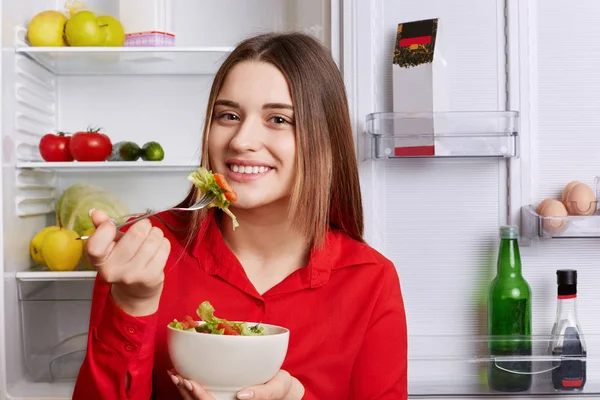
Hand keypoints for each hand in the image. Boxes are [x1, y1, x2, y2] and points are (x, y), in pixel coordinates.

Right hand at [86, 209, 170, 315]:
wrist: (135, 291)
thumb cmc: (122, 262)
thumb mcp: (109, 246)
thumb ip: (102, 228)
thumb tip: (95, 212)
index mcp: (99, 261)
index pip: (95, 244)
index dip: (105, 229)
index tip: (111, 226)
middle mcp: (113, 270)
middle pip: (135, 234)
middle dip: (143, 225)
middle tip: (144, 227)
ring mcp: (133, 275)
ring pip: (153, 239)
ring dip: (156, 233)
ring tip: (152, 236)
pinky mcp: (151, 277)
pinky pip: (163, 248)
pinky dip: (163, 243)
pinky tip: (158, 246)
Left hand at [168, 369, 304, 399]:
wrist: (282, 387)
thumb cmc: (281, 387)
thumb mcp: (277, 388)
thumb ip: (262, 394)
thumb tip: (242, 395)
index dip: (200, 396)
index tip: (191, 382)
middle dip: (186, 391)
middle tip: (175, 375)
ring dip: (183, 389)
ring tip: (174, 373)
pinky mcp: (221, 394)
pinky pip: (202, 393)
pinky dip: (190, 386)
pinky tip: (183, 374)